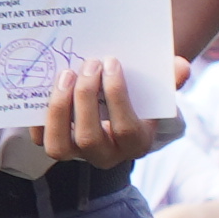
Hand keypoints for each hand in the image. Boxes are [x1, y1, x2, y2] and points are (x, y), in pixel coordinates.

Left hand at [34, 54, 174, 169]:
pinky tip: (41, 86)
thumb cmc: (140, 97)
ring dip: (58, 109)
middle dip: (85, 98)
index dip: (116, 96)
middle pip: (89, 138)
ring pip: (59, 146)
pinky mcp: (57, 145)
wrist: (119, 111)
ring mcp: (78, 154)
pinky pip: (40, 138)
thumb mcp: (159, 89)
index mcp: (136, 143)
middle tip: (88, 64)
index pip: (125, 128)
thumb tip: (181, 67)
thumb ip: (171, 79)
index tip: (112, 62)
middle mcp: (106, 155)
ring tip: (64, 74)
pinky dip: (37, 115)